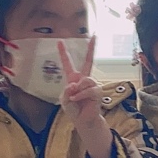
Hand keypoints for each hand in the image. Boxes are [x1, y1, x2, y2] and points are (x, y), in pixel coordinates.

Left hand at [56, 41, 113, 157]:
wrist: (83, 120)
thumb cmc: (73, 110)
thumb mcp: (64, 100)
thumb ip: (66, 91)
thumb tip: (74, 84)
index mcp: (73, 78)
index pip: (68, 63)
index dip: (63, 53)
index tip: (59, 41)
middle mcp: (83, 79)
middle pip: (88, 61)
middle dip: (91, 49)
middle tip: (95, 37)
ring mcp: (91, 84)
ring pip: (85, 80)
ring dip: (78, 90)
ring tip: (75, 98)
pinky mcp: (97, 91)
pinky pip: (89, 89)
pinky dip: (81, 95)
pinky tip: (77, 100)